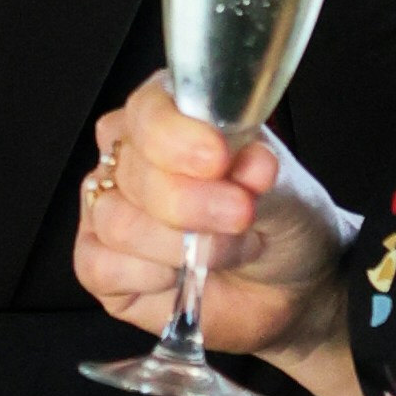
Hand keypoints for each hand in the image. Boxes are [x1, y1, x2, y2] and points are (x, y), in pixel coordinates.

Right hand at [73, 75, 360, 368]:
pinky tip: (184, 275)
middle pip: (132, 171)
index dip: (175, 137)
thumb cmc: (282, 219)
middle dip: (191, 202)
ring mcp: (110, 208)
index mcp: (170, 116)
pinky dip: (152, 277)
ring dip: (181, 245)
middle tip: (240, 214)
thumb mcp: (284, 184)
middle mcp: (131, 157)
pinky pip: (102, 267)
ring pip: (117, 222)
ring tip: (228, 248)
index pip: (147, 112)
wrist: (293, 282)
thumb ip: (257, 169)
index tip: (217, 159)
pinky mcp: (101, 264)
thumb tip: (248, 162)